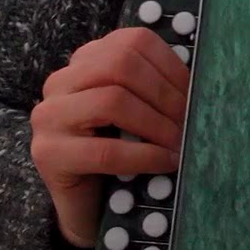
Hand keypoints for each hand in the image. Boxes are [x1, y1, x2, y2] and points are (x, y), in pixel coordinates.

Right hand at [30, 27, 188, 247]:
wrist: (89, 207)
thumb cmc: (121, 154)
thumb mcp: (140, 113)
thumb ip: (157, 90)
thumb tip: (201, 84)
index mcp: (86, 61)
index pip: (133, 42)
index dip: (171, 66)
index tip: (196, 92)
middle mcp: (61, 81)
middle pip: (121, 65)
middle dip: (164, 94)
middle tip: (189, 121)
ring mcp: (49, 116)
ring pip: (112, 101)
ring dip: (156, 124)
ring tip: (179, 143)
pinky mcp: (48, 153)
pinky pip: (105, 150)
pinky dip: (144, 156)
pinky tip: (165, 163)